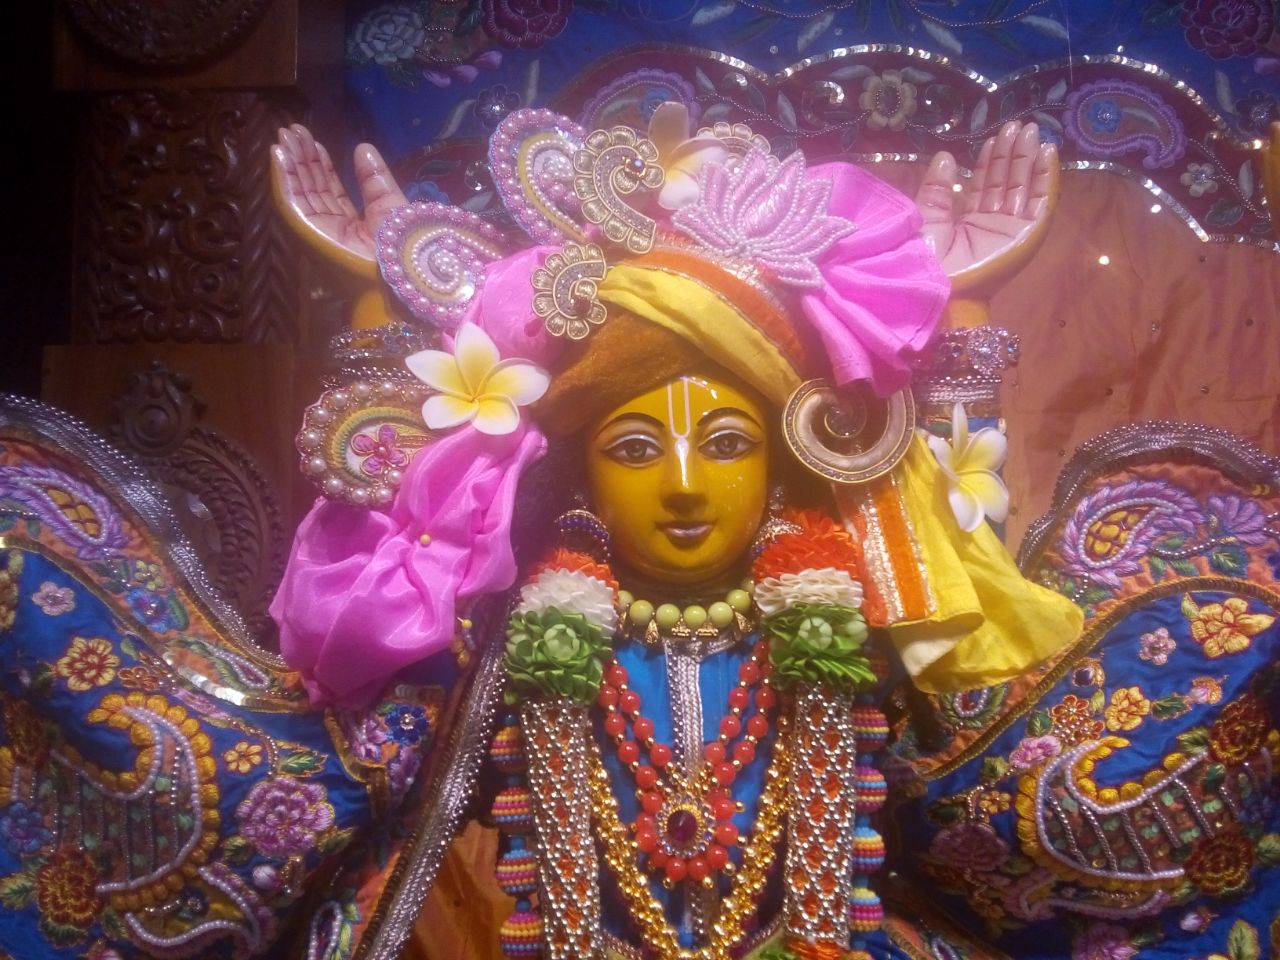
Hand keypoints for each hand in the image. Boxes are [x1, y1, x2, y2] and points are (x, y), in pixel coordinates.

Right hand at [270, 124, 407, 274]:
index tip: (313, 142)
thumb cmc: (402, 248)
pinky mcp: (309, 234)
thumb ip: (374, 180)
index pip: (329, 190)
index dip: (321, 165)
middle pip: (311, 189)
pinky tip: (278, 156)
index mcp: (351, 226)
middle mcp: (331, 229)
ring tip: (284, 136)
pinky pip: (291, 203)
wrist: (401, 275)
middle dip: (301, 160)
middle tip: (293, 130)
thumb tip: (362, 147)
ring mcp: (318, 233)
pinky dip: (283, 179)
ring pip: (298, 192)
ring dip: (288, 164)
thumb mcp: (390, 205)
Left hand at [915, 120, 1057, 285]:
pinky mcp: (1027, 236)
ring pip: (1024, 187)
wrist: (939, 292)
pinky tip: (1047, 154)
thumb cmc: (927, 263)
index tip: (993, 137)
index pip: (984, 186)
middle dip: (1012, 154)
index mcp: (969, 224)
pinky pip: (1041, 202)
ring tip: (1031, 131)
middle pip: (1007, 182)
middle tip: (1017, 124)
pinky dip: (1046, 178)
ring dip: (1029, 159)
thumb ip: (936, 190)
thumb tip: (945, 157)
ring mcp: (1012, 230)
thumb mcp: (927, 220)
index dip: (990, 161)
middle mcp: (993, 225)